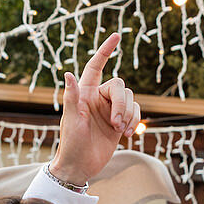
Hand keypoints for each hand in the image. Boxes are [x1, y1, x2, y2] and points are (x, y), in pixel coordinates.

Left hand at [50, 34, 139, 188]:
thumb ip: (72, 97)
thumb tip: (67, 73)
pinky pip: (135, 111)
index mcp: (84, 93)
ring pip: (130, 99)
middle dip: (121, 104)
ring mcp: (109, 110)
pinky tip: (126, 134)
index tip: (117, 36)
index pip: (96, 66)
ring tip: (120, 131)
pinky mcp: (119, 121)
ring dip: (128, 114)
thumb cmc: (71, 144)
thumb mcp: (72, 121)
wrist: (80, 166)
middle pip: (120, 87)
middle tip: (115, 124)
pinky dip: (134, 120)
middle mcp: (98, 98)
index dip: (105, 51)